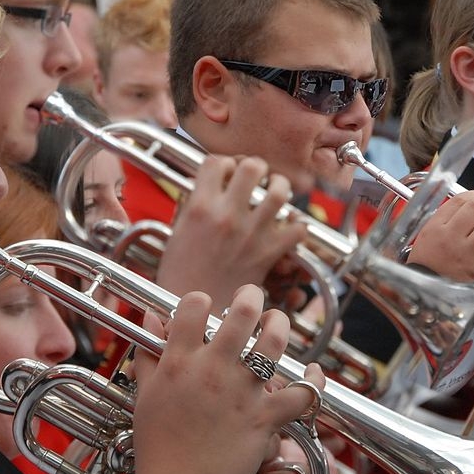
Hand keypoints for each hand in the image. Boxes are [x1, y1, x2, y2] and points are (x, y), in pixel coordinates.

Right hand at [129, 285, 318, 473]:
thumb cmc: (158, 445)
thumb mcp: (144, 394)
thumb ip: (148, 352)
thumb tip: (151, 315)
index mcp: (179, 361)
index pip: (192, 306)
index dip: (201, 300)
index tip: (205, 308)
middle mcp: (213, 369)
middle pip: (243, 312)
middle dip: (252, 296)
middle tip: (252, 297)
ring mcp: (243, 392)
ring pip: (274, 341)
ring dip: (280, 325)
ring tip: (276, 323)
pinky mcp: (266, 417)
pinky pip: (302, 394)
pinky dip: (314, 382)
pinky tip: (312, 372)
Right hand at [156, 155, 306, 309]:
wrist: (193, 311)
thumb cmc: (180, 276)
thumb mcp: (177, 232)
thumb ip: (193, 205)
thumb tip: (205, 184)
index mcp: (199, 207)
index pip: (216, 161)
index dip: (224, 164)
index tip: (227, 174)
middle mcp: (226, 215)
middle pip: (253, 166)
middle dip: (256, 168)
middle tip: (255, 178)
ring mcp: (250, 233)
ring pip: (280, 191)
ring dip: (280, 187)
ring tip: (275, 192)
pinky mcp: (268, 253)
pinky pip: (297, 229)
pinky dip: (297, 226)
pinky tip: (288, 226)